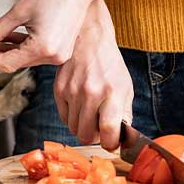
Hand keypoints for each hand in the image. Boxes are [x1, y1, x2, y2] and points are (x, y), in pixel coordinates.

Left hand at [0, 0, 95, 72]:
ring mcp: (58, 55)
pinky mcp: (60, 49)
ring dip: (4, 52)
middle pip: (14, 63)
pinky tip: (4, 41)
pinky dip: (19, 47)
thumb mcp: (19, 10)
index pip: (5, 63)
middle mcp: (52, 56)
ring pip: (23, 59)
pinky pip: (34, 53)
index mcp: (42, 48)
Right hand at [54, 0, 132, 149]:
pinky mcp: (59, 89)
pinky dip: (72, 117)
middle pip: (86, 135)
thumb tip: (121, 138)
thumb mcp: (125, 86)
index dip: (110, 143)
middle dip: (94, 137)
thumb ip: (124, 114)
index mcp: (112, 93)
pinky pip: (64, 117)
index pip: (108, 131)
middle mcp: (91, 93)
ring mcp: (72, 92)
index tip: (112, 142)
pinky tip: (80, 105)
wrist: (88, 39)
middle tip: (100, 127)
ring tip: (90, 113)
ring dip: (82, 126)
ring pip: (74, 129)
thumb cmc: (109, 64)